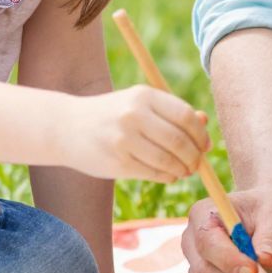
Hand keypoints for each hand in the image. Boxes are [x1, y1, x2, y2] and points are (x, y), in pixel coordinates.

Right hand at [56, 86, 208, 181]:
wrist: (66, 128)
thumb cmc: (112, 115)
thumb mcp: (139, 105)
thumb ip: (171, 112)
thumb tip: (204, 123)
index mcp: (143, 95)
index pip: (185, 117)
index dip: (200, 135)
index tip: (205, 145)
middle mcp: (133, 115)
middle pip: (179, 141)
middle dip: (194, 157)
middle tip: (196, 164)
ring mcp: (124, 140)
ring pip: (168, 160)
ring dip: (182, 170)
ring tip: (183, 171)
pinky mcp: (117, 163)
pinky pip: (153, 173)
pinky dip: (167, 176)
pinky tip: (168, 174)